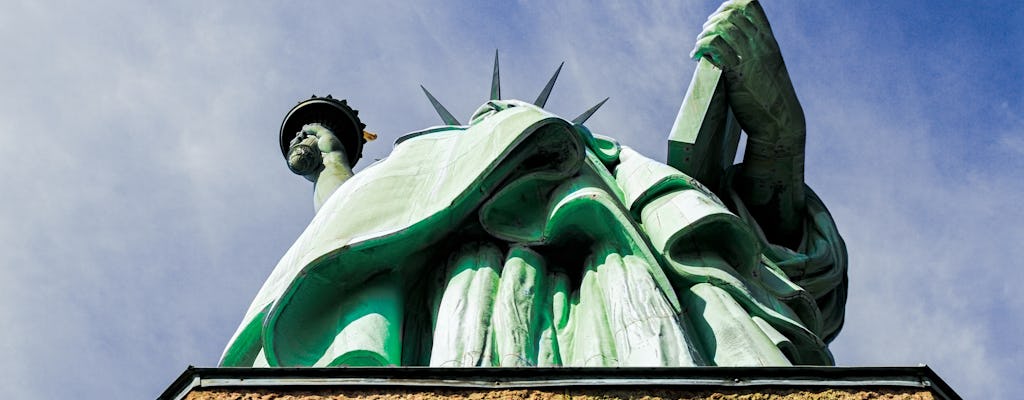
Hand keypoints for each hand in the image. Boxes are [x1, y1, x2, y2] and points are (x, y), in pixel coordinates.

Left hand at [691, 0, 803, 150]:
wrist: (779, 121)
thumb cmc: (771, 98)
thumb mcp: (769, 68)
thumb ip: (755, 53)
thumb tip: (732, 45)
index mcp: (769, 41)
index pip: (752, 5)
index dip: (731, 4)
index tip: (718, 15)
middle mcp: (761, 45)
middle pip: (732, 14)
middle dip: (712, 20)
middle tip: (704, 33)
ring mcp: (750, 58)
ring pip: (722, 28)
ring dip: (704, 33)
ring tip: (699, 45)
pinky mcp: (737, 73)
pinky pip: (715, 48)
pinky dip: (700, 47)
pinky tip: (696, 56)